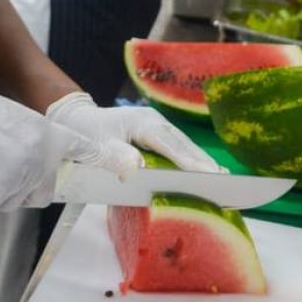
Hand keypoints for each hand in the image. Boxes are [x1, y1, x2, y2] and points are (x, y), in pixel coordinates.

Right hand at [0, 82, 138, 211]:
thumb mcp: (22, 120)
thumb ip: (42, 143)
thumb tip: (51, 164)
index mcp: (49, 137)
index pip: (85, 152)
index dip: (106, 159)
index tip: (129, 166)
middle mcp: (40, 162)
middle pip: (47, 188)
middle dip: (32, 182)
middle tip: (6, 160)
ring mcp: (17, 182)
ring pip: (21, 199)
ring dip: (7, 188)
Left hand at [46, 93, 220, 173]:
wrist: (76, 120)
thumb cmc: (86, 134)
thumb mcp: (96, 147)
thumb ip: (116, 157)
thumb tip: (137, 167)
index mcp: (141, 123)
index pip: (169, 144)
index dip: (188, 161)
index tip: (207, 174)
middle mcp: (153, 121)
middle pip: (182, 143)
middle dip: (202, 162)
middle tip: (225, 181)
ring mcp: (156, 125)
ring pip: (183, 144)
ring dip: (200, 160)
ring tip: (222, 178)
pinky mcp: (155, 132)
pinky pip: (177, 146)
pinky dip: (191, 158)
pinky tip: (204, 170)